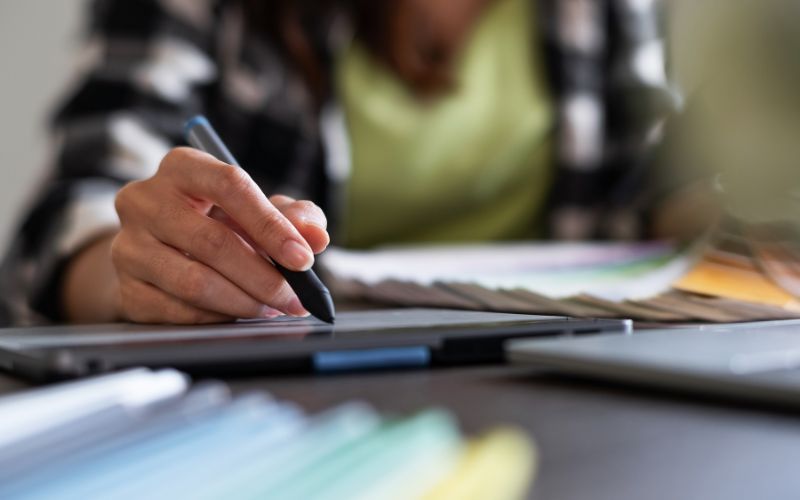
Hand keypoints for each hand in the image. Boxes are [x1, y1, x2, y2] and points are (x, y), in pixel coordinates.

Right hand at [110, 147, 329, 323]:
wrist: (161, 250)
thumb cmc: (218, 222)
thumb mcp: (257, 209)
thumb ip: (293, 216)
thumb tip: (316, 236)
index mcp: (182, 167)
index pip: (230, 187)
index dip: (271, 225)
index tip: (303, 258)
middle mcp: (144, 200)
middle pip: (213, 242)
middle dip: (265, 277)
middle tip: (296, 298)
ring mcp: (128, 245)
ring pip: (194, 282)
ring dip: (244, 302)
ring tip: (272, 308)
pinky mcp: (125, 288)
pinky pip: (178, 311)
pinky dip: (217, 317)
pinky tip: (239, 314)